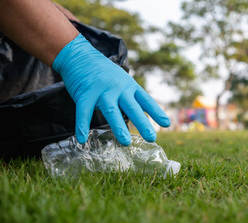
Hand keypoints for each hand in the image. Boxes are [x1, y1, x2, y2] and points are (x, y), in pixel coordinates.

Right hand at [52, 34, 170, 144]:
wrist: (80, 55)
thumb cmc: (104, 73)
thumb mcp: (122, 81)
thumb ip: (130, 98)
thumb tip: (140, 117)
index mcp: (130, 86)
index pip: (146, 100)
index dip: (156, 112)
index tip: (166, 124)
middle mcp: (118, 88)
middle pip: (132, 108)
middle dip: (143, 123)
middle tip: (151, 138)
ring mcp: (102, 91)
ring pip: (112, 111)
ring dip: (119, 127)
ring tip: (125, 142)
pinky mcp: (85, 93)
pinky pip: (84, 112)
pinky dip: (82, 126)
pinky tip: (82, 139)